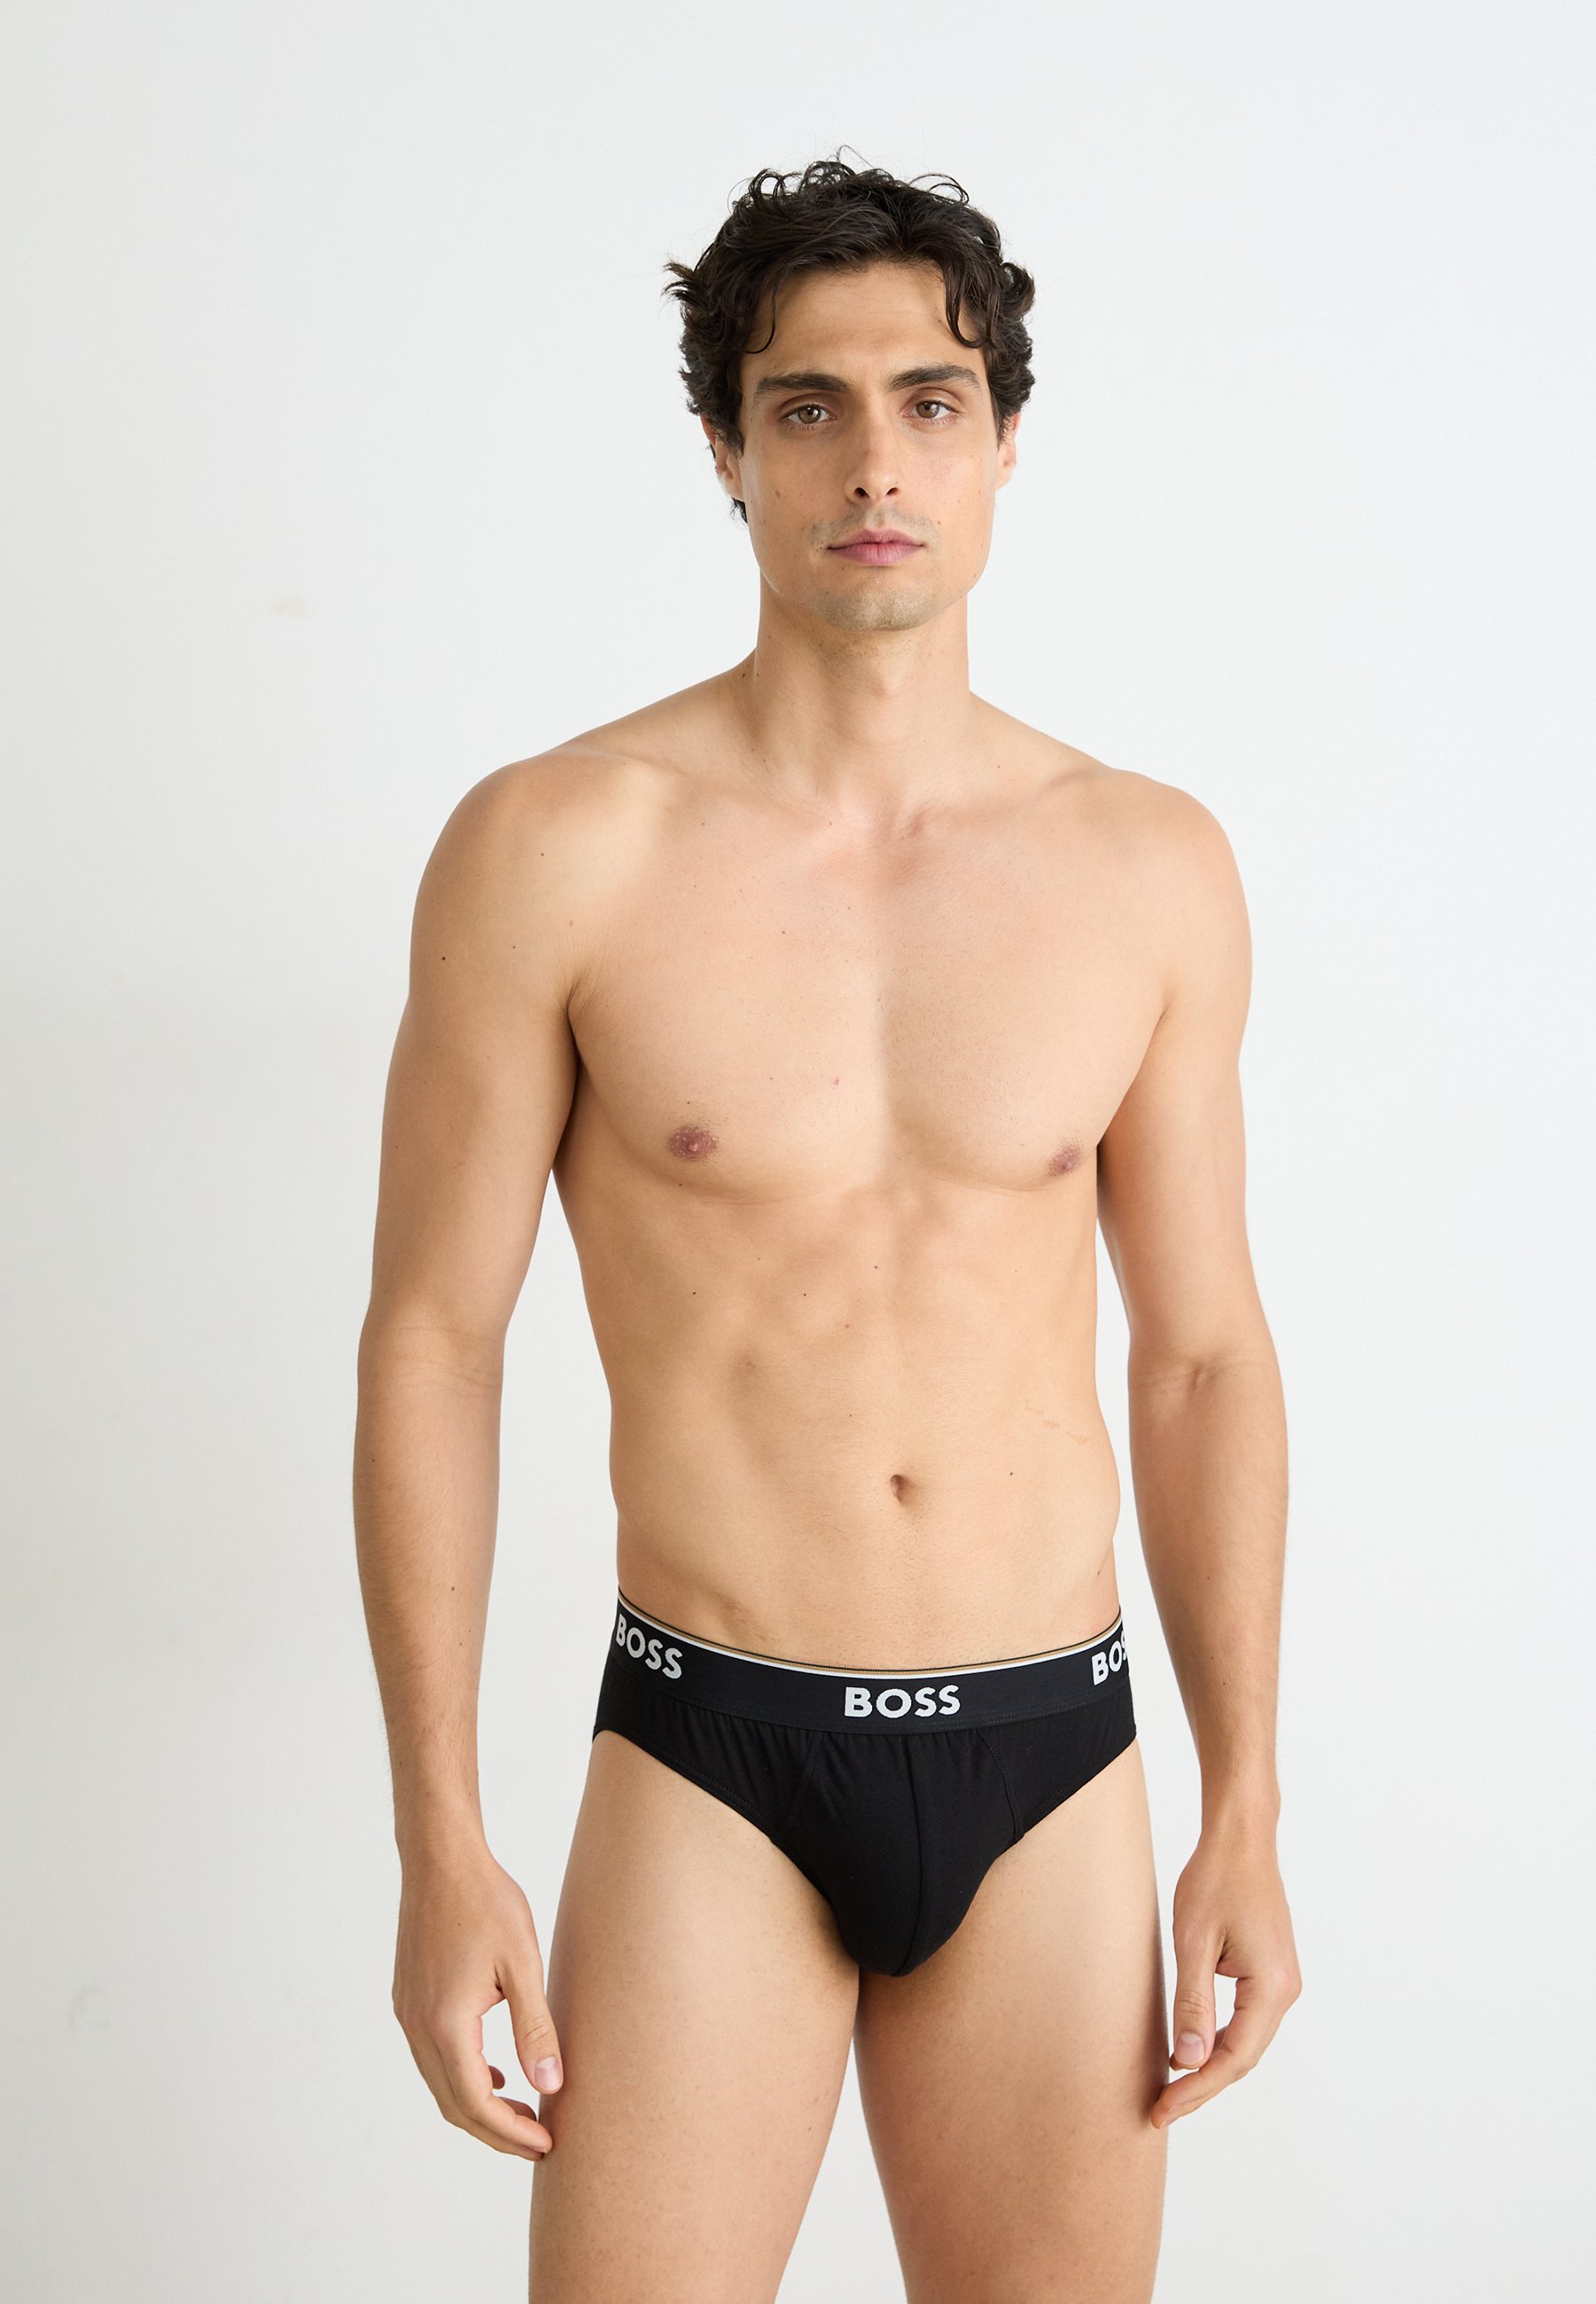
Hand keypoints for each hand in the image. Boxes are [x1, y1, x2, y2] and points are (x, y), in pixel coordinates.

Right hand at [392, 1839, 563, 2160]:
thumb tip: (549, 2086)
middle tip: (539, 2140)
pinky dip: (462, 2077)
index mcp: (446, 2024)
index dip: (510, 2132)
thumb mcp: (522, 1964)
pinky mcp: (407, 2000)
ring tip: (523, 2110)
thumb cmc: (485, 1901)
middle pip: (453, 2105)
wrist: (440, 1858)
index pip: (476, 2103)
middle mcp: (418, 2027)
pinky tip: (494, 2070)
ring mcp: (407, 2015)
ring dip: (478, 2105)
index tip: (546, 2145)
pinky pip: (431, 2057)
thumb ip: (535, 2029)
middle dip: (496, 2130)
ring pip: (440, 2084)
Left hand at [1151, 1818, 1300, 2128]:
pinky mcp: (1270, 1971)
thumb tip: (1189, 2060)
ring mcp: (1281, 1981)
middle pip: (1243, 2057)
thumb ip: (1193, 2003)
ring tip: (1173, 2089)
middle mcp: (1285, 1991)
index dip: (1197, 2089)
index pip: (1233, 2058)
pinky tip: (1193, 2050)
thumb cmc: (1216, 1880)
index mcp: (1272, 1988)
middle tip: (1162, 2110)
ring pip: (1246, 2041)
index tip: (1163, 2110)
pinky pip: (1247, 2020)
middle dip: (1203, 2086)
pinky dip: (1220, 2040)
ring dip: (1211, 2066)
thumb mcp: (1194, 1942)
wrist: (1241, 1839)